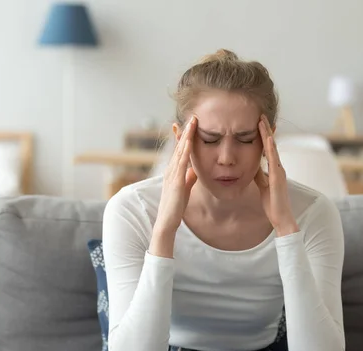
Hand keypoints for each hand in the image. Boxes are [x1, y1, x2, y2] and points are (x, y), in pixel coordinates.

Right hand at [154, 116, 197, 234]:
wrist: (167, 221)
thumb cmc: (176, 207)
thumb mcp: (185, 188)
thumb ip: (189, 177)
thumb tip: (195, 168)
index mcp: (173, 171)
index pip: (179, 151)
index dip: (184, 137)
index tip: (189, 125)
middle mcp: (171, 170)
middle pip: (179, 147)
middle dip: (185, 131)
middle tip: (192, 117)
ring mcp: (172, 174)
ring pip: (180, 151)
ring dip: (186, 136)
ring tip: (192, 123)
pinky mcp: (175, 181)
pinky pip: (181, 163)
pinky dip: (185, 151)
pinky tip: (189, 142)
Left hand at [254, 115, 298, 236]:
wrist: (280, 217)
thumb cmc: (272, 203)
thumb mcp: (262, 185)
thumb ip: (259, 174)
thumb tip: (252, 166)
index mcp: (274, 169)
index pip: (268, 148)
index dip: (264, 135)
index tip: (259, 122)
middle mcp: (278, 167)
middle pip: (271, 144)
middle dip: (266, 129)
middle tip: (260, 114)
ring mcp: (279, 171)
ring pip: (272, 148)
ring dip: (267, 133)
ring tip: (262, 120)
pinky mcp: (277, 177)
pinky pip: (273, 159)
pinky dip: (270, 147)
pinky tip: (267, 138)